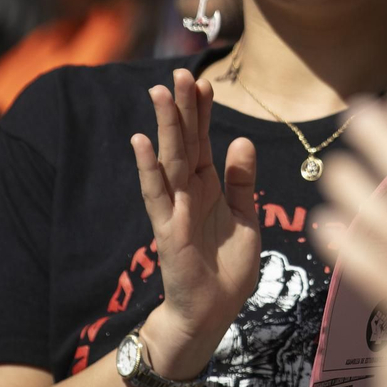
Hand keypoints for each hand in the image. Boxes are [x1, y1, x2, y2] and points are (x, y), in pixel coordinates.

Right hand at [131, 70, 260, 375]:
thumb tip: (241, 140)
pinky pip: (156, 195)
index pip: (204, 140)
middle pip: (184, 141)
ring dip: (164, 126)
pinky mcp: (167, 230)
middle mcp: (189, 191)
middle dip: (182, 108)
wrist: (212, 313)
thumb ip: (243, 181)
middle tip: (180, 73)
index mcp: (209, 186)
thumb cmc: (227, 268)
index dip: (203, 112)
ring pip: (169, 159)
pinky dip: (148, 168)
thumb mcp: (246, 218)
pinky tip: (140, 142)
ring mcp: (175, 208)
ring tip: (159, 92)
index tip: (205, 81)